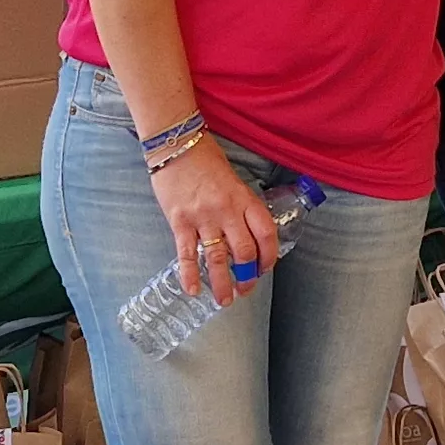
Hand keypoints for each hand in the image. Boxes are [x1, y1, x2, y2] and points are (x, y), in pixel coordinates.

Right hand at [149, 138, 279, 304]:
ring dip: (222, 283)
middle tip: (245, 289)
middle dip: (247, 276)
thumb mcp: (233, 179)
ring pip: (217, 258)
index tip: (265, 268)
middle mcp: (227, 210)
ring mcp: (203, 217)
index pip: (266, 233)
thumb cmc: (205, 160)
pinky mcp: (179, 221)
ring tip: (225, 300)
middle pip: (244, 251)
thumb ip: (241, 205)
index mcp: (244, 198)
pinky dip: (190, 274)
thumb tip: (246, 234)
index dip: (269, 256)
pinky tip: (193, 290)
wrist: (175, 144)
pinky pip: (186, 253)